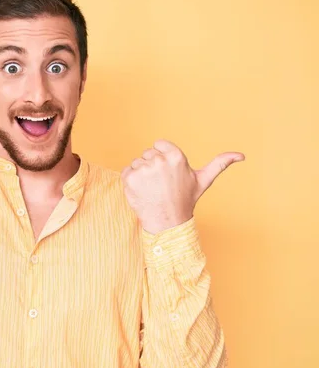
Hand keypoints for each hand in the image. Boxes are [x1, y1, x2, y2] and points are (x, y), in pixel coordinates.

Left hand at [121, 139, 244, 234]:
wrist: (167, 222)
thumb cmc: (185, 200)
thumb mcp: (203, 180)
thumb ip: (219, 164)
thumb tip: (241, 155)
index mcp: (176, 156)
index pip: (159, 144)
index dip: (162, 157)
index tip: (167, 172)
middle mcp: (160, 160)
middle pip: (147, 153)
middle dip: (152, 166)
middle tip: (161, 184)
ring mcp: (144, 169)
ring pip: (136, 162)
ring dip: (141, 174)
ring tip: (152, 188)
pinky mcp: (130, 178)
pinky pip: (126, 171)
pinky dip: (130, 180)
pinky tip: (142, 191)